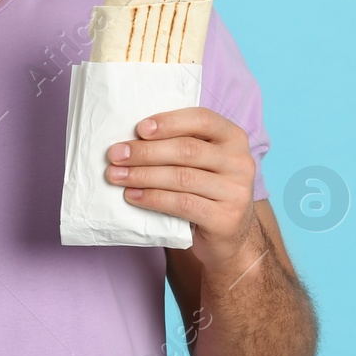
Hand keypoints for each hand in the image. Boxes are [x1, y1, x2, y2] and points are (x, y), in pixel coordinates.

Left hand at [106, 107, 260, 272]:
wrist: (230, 236)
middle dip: (146, 152)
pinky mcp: (226, 219)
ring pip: (182, 177)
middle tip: (115, 155)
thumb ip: (181, 144)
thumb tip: (131, 138)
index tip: (139, 128)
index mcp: (234, 138)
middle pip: (187, 150)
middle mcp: (240, 162)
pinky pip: (182, 204)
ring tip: (116, 176)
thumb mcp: (203, 162)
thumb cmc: (206, 190)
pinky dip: (153, 198)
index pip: (202, 120)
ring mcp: (236, 192)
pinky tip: (132, 196)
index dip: (169, 122)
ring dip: (143, 176)